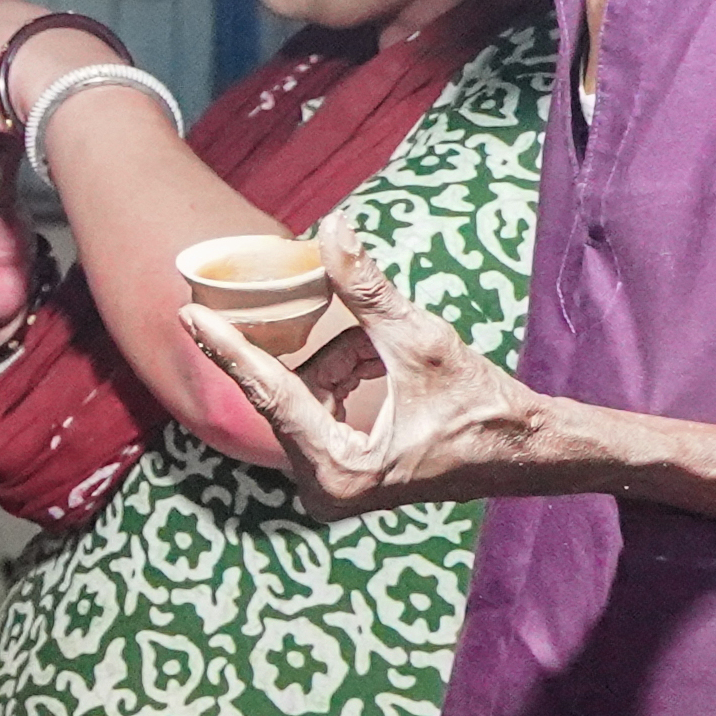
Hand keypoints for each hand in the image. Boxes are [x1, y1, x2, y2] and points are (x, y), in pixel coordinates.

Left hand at [185, 238, 580, 516]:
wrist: (527, 451)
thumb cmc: (483, 405)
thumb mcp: (421, 340)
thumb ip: (366, 288)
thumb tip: (333, 227)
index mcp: (339, 469)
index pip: (271, 394)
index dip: (230, 350)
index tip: (187, 317)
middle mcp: (324, 488)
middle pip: (297, 392)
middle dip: (336, 358)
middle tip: (377, 351)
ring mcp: (330, 485)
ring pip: (311, 396)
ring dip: (349, 367)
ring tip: (404, 378)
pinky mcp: (339, 475)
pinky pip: (323, 408)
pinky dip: (350, 380)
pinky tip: (391, 380)